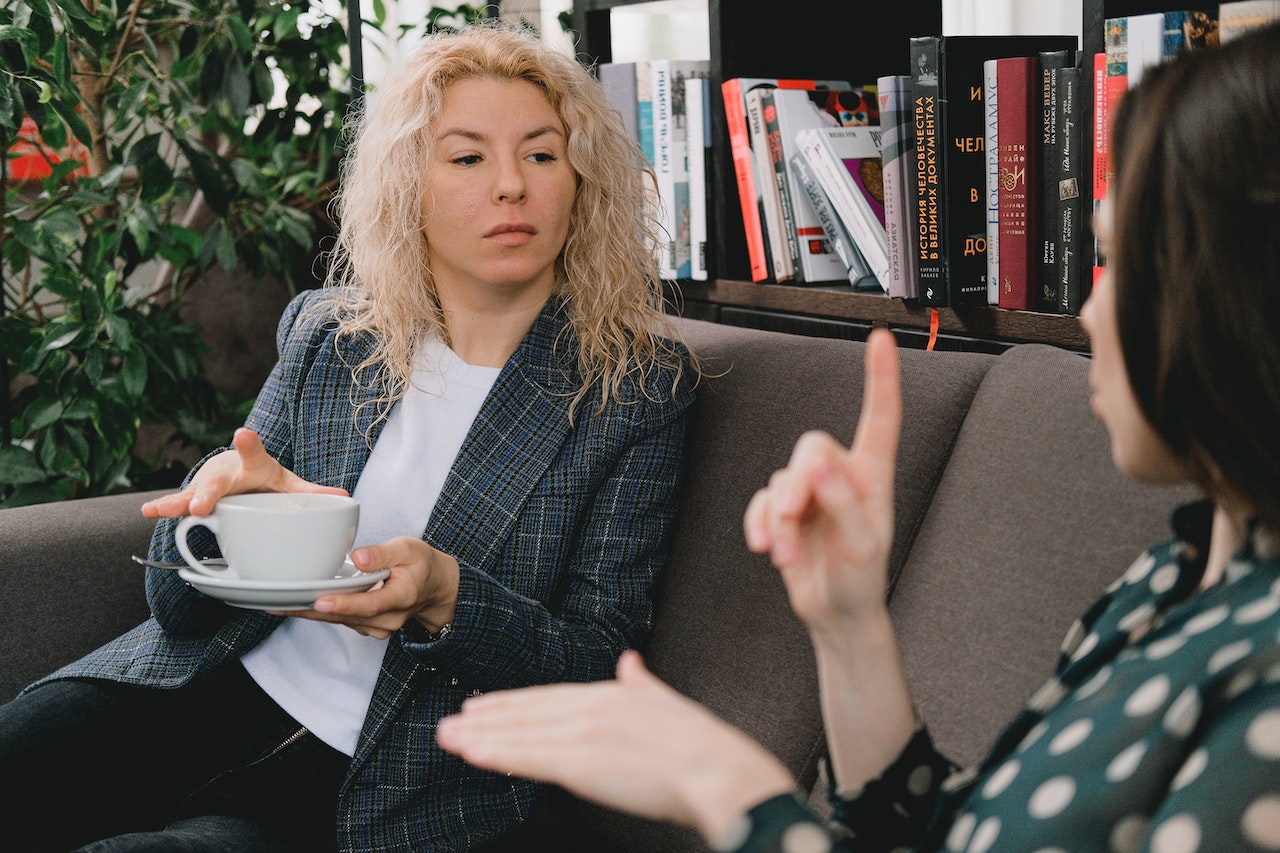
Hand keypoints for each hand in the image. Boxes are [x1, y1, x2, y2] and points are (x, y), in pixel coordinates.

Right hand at [141, 428, 346, 518]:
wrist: (237, 474)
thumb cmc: (263, 479)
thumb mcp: (287, 484)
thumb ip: (312, 492)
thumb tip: (346, 498)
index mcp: (253, 465)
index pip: (254, 453)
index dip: (249, 444)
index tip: (243, 434)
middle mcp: (227, 473)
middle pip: (217, 482)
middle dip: (208, 493)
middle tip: (202, 504)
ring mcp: (207, 485)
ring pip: (191, 493)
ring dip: (179, 503)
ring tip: (162, 510)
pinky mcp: (193, 498)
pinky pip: (178, 504)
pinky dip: (163, 508)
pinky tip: (147, 511)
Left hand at [281, 536, 459, 640]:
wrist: (434, 588)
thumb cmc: (420, 565)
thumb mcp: (409, 549)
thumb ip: (383, 553)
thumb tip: (358, 557)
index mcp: (401, 597)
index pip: (370, 604)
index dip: (344, 604)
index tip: (320, 601)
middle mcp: (387, 619)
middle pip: (344, 616)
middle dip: (310, 610)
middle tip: (277, 602)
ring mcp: (376, 627)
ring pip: (337, 620)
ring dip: (308, 612)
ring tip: (275, 602)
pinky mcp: (365, 626)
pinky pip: (338, 620)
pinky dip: (316, 612)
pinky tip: (294, 603)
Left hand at [436, 651, 795, 845]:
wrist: (716, 768)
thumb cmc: (700, 745)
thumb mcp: (666, 700)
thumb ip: (642, 682)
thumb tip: (631, 661)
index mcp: (610, 694)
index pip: (548, 697)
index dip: (512, 702)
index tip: (483, 706)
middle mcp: (591, 707)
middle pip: (526, 711)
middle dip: (485, 717)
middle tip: (449, 721)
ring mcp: (583, 733)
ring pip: (520, 733)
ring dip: (479, 735)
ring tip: (447, 737)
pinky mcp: (581, 762)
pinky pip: (529, 757)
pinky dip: (497, 752)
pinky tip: (471, 752)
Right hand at [742, 328, 901, 632]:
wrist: (836, 614)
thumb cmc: (861, 579)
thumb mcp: (862, 546)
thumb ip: (843, 503)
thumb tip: (819, 466)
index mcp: (873, 476)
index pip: (879, 417)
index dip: (880, 377)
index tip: (882, 338)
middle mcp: (842, 476)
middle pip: (811, 447)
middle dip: (797, 482)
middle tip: (791, 517)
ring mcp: (810, 493)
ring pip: (782, 480)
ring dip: (778, 520)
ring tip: (783, 557)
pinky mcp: (783, 512)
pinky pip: (761, 501)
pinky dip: (759, 524)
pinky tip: (764, 549)